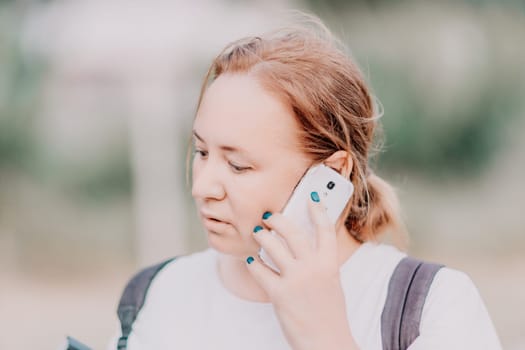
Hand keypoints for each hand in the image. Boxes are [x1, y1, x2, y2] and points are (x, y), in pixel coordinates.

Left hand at [246, 192, 358, 349]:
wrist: (327, 343)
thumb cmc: (330, 314)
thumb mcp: (332, 284)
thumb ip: (320, 264)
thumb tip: (304, 247)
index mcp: (330, 264)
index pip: (324, 229)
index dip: (317, 210)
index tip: (310, 198)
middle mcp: (313, 268)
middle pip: (293, 231)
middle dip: (278, 219)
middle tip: (269, 215)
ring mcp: (296, 280)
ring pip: (273, 245)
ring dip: (262, 236)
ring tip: (258, 233)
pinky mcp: (279, 294)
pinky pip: (260, 270)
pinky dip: (254, 263)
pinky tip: (252, 260)